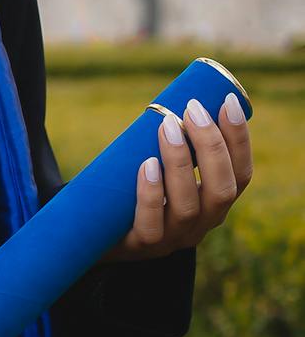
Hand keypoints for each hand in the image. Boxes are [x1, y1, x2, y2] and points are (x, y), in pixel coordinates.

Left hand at [99, 92, 252, 263]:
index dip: (239, 140)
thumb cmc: (133, 184)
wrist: (97, 230)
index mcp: (213, 201)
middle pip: (221, 190)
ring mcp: (172, 238)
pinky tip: (147, 165)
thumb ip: (169, 137)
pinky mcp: (141, 245)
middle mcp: (200, 223)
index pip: (240, 175)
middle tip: (191, 109)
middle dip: (211, 146)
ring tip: (167, 127)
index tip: (226, 102)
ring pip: (187, 206)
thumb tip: (176, 91)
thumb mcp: (160, 162)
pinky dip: (151, 193)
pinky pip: (151, 224)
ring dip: (180, 162)